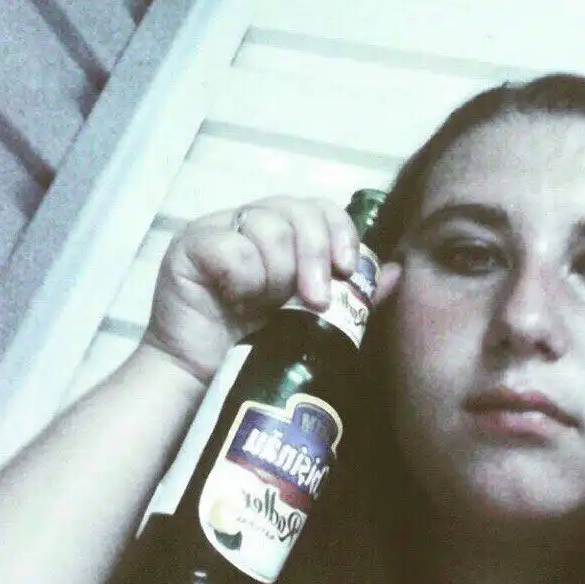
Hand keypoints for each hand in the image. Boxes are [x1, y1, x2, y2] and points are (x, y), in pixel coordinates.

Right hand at [142, 197, 400, 384]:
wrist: (201, 376)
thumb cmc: (254, 345)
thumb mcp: (312, 318)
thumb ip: (351, 295)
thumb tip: (395, 271)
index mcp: (279, 233)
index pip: (319, 208)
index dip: (340, 232)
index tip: (347, 270)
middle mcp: (248, 222)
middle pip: (297, 211)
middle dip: (315, 256)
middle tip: (314, 299)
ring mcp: (217, 229)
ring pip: (268, 226)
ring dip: (278, 271)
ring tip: (268, 303)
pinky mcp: (189, 245)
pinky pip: (231, 246)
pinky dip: (243, 275)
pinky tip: (237, 297)